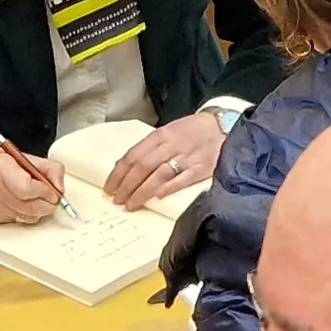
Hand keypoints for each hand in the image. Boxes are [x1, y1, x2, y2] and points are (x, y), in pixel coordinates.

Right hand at [0, 146, 62, 223]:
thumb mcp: (19, 156)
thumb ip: (45, 168)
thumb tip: (60, 186)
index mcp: (2, 168)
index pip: (29, 188)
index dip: (46, 191)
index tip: (53, 189)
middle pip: (32, 207)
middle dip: (48, 203)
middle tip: (52, 197)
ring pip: (30, 217)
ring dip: (40, 210)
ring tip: (38, 198)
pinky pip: (22, 221)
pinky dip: (28, 214)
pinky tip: (23, 203)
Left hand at [104, 113, 226, 209]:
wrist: (221, 126)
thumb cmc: (191, 131)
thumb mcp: (167, 132)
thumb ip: (149, 149)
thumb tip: (124, 167)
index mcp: (161, 135)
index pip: (133, 155)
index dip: (119, 173)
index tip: (109, 188)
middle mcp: (172, 145)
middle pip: (143, 166)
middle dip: (127, 186)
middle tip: (117, 200)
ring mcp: (187, 156)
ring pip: (159, 175)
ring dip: (143, 192)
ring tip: (131, 204)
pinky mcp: (202, 167)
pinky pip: (183, 179)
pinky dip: (169, 188)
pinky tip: (158, 197)